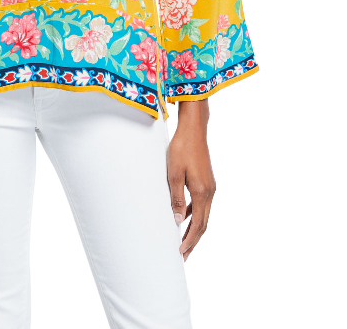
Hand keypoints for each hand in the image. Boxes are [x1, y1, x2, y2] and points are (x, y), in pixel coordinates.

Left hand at [167, 99, 215, 260]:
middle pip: (203, 223)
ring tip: (183, 241)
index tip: (181, 252)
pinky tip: (183, 216)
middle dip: (193, 240)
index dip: (189, 240)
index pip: (198, 224)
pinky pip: (201, 203)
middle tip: (183, 255)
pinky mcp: (207, 181)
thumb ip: (176, 198)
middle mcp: (210, 192)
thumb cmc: (181, 149)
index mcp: (203, 192)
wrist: (193, 129)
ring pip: (203, 214)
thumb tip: (176, 220)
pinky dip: (193, 214)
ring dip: (194, 228)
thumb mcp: (173, 173)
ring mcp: (210, 186)